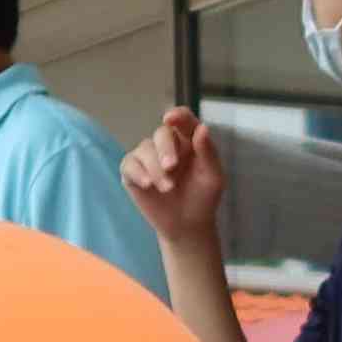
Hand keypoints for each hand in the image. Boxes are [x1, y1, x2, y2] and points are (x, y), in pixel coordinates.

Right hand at [121, 108, 228, 246]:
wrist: (187, 225)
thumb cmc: (203, 198)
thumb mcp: (212, 177)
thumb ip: (208, 152)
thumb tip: (203, 128)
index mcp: (188, 140)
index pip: (183, 120)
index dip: (177, 116)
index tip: (171, 119)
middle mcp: (167, 144)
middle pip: (161, 133)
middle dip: (165, 148)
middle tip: (171, 166)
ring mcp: (148, 157)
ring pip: (144, 149)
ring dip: (155, 168)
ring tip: (168, 188)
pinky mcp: (133, 172)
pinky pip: (129, 164)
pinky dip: (138, 172)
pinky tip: (148, 184)